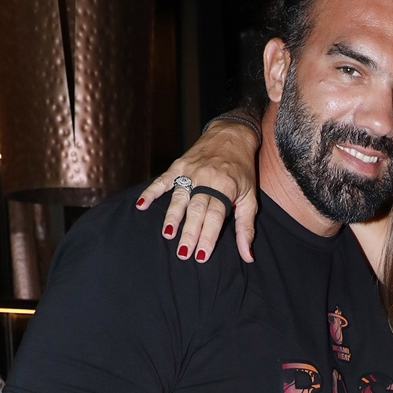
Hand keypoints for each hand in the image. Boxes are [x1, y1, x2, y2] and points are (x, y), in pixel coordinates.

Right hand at [136, 117, 260, 262]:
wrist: (232, 136)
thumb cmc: (242, 172)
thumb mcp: (250, 198)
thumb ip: (246, 228)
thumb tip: (248, 257)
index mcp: (226, 188)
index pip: (215, 217)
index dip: (207, 237)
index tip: (201, 256)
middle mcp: (207, 179)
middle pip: (196, 210)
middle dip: (189, 232)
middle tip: (183, 253)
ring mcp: (191, 172)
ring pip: (179, 198)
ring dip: (172, 217)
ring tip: (167, 234)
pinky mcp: (178, 166)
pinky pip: (162, 180)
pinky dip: (151, 192)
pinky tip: (141, 205)